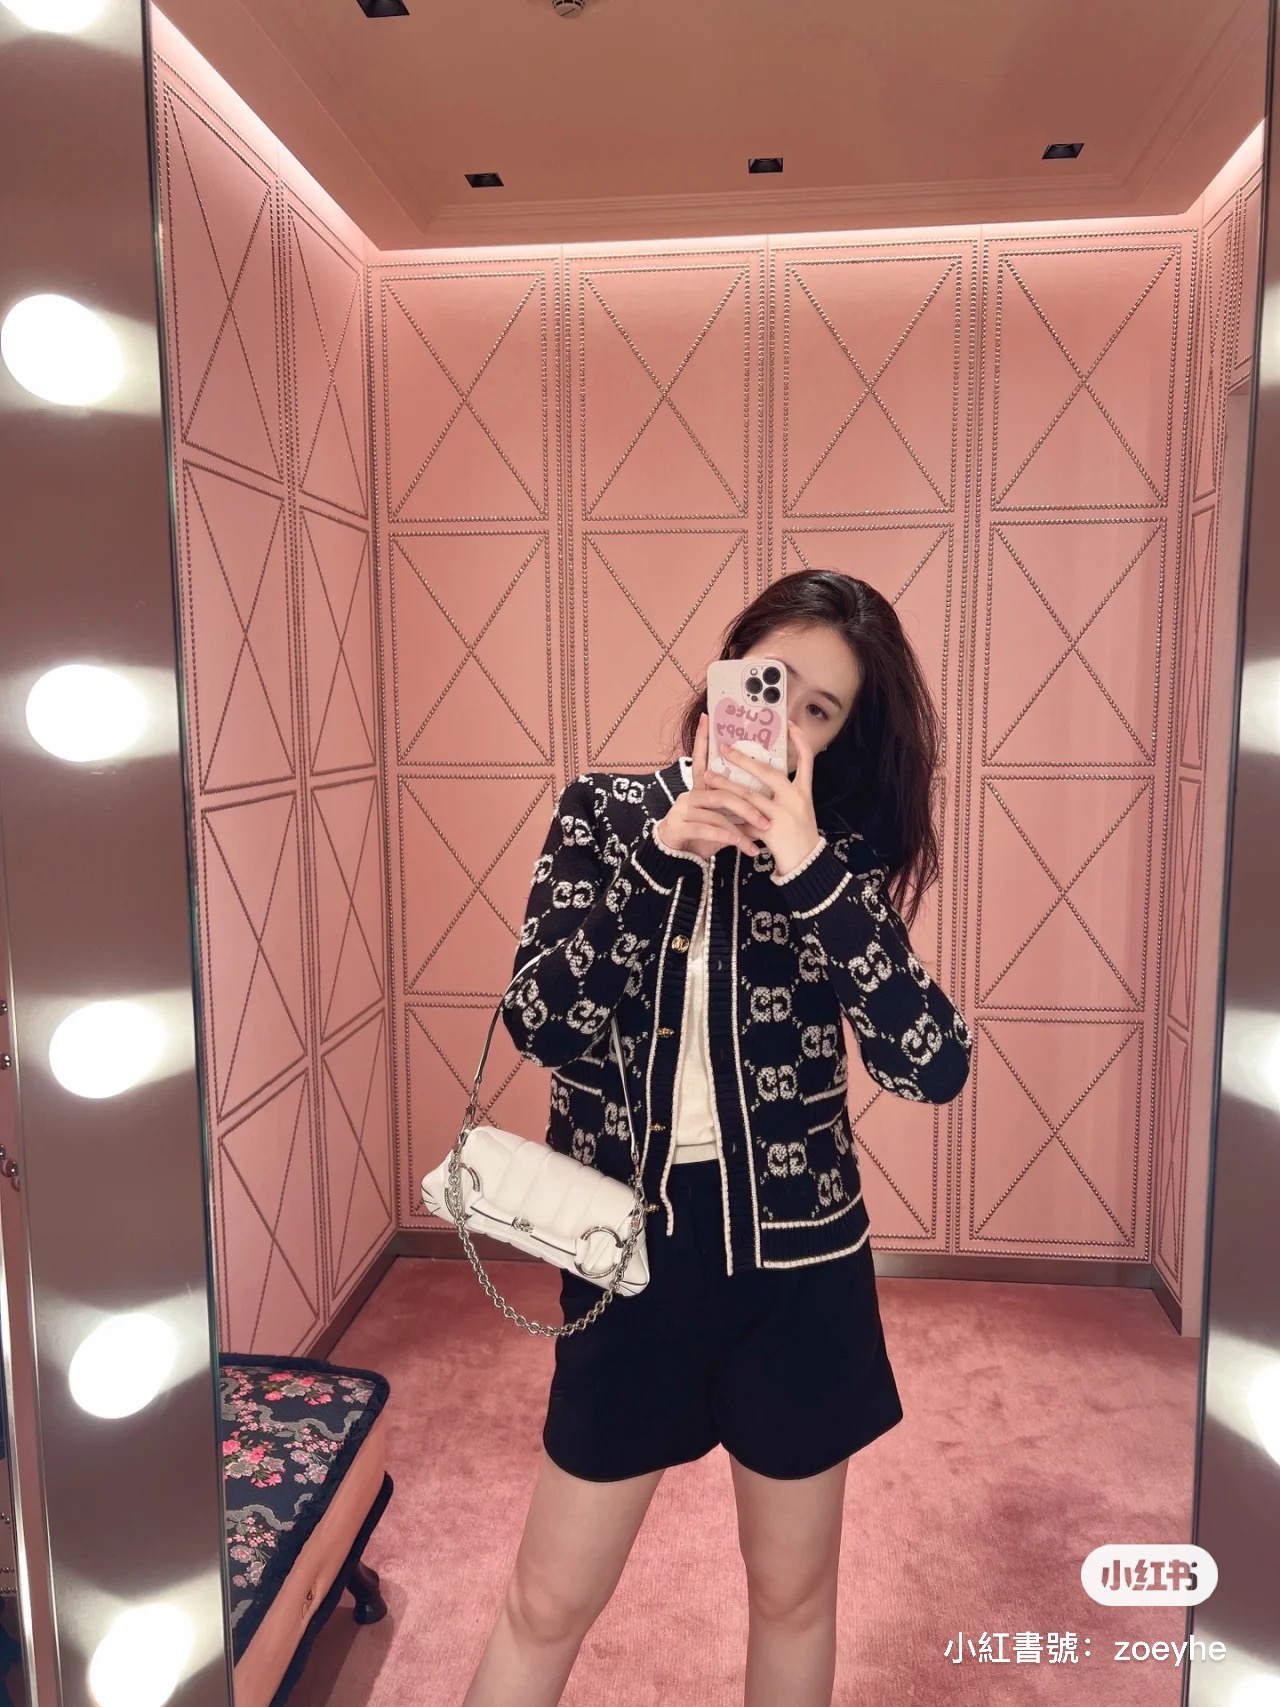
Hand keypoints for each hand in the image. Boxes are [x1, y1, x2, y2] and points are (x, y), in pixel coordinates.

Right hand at [655, 712, 769, 859]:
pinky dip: (729, 839)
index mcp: (700, 788)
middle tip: (767, 820)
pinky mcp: (679, 827)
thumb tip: (764, 796)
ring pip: (717, 813)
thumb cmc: (704, 834)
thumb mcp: (721, 818)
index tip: (707, 717)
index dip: (703, 739)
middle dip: (747, 806)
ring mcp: (682, 810)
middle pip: (722, 792)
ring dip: (741, 827)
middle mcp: (689, 794)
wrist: (678, 856)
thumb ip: (735, 805)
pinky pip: (708, 829)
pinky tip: (744, 847)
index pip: (702, 759)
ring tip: (759, 838)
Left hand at [703, 721, 821, 876]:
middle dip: (743, 759)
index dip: (800, 741)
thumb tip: (760, 772)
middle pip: (768, 772)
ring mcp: (783, 816)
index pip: (808, 760)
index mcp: (804, 792)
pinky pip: (745, 821)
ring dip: (726, 785)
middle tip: (725, 748)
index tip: (789, 724)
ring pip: (749, 795)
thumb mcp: (800, 809)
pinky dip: (730, 817)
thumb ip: (784, 792)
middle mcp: (796, 800)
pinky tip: (715, 811)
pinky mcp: (771, 832)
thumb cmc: (800, 835)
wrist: (807, 864)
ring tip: (709, 776)